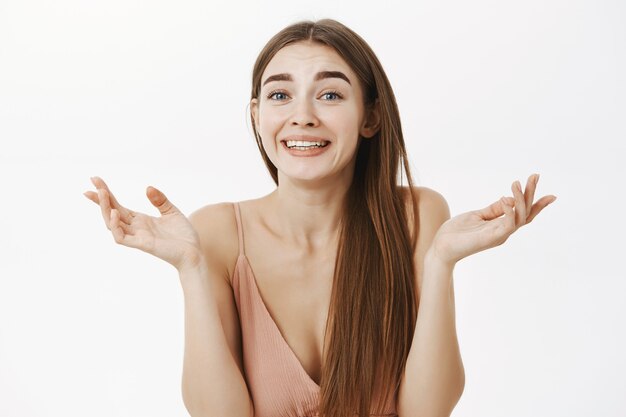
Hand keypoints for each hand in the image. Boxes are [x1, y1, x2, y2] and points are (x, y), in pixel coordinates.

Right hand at [84, 176, 203, 270]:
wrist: (194, 253)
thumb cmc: (183, 235)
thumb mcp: (172, 212)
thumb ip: (160, 200)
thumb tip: (147, 187)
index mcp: (140, 220)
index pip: (118, 206)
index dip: (106, 194)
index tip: (95, 180)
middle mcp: (135, 228)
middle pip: (111, 212)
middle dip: (100, 199)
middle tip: (90, 185)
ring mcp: (137, 237)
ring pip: (112, 224)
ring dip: (105, 209)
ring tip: (102, 193)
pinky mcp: (142, 245)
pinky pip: (121, 238)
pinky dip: (115, 226)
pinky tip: (115, 213)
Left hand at [428, 173, 556, 266]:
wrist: (440, 247)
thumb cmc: (456, 233)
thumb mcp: (477, 215)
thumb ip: (493, 209)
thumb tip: (509, 198)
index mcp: (501, 226)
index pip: (524, 214)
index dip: (537, 204)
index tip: (551, 194)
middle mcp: (503, 232)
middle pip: (526, 213)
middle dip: (532, 194)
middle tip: (535, 176)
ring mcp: (498, 236)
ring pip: (519, 218)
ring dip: (521, 199)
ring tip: (516, 183)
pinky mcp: (490, 238)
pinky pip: (507, 225)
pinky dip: (509, 211)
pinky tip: (506, 198)